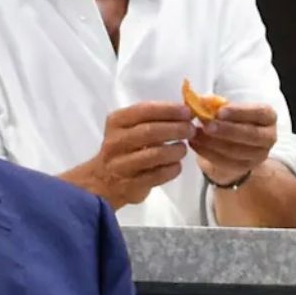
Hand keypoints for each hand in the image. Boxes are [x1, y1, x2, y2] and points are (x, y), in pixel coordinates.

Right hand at [76, 102, 194, 208]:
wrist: (105, 181)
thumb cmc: (123, 148)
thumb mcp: (129, 128)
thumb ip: (152, 119)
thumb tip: (185, 112)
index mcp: (116, 121)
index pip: (144, 110)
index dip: (169, 110)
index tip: (187, 112)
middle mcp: (116, 141)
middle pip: (150, 131)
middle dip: (176, 129)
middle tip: (191, 130)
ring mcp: (122, 164)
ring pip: (155, 154)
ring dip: (176, 150)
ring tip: (182, 148)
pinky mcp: (132, 184)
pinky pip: (159, 174)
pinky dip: (173, 168)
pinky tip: (176, 165)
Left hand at [189, 103, 276, 184]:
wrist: (228, 144)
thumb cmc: (228, 120)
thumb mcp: (224, 108)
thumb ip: (214, 103)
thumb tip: (202, 100)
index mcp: (267, 116)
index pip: (259, 113)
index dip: (240, 112)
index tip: (219, 112)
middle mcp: (268, 136)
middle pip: (251, 134)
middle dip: (227, 130)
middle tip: (207, 126)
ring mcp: (259, 155)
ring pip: (237, 151)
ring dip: (213, 142)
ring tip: (195, 134)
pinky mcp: (245, 168)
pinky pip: (226, 162)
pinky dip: (207, 152)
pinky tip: (194, 143)